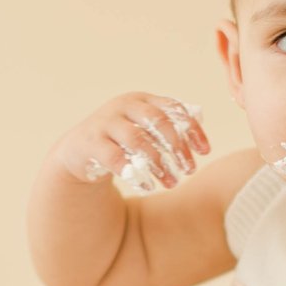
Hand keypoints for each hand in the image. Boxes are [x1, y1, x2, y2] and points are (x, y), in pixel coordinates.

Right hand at [51, 93, 207, 193]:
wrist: (80, 150)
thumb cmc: (121, 140)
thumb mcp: (144, 130)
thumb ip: (168, 130)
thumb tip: (200, 141)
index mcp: (142, 100)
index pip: (173, 108)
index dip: (192, 129)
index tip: (205, 152)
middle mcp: (124, 106)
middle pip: (157, 121)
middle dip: (177, 147)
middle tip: (189, 170)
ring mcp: (105, 122)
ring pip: (137, 140)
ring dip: (158, 163)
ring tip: (172, 182)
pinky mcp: (91, 142)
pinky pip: (116, 159)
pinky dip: (135, 174)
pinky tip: (148, 186)